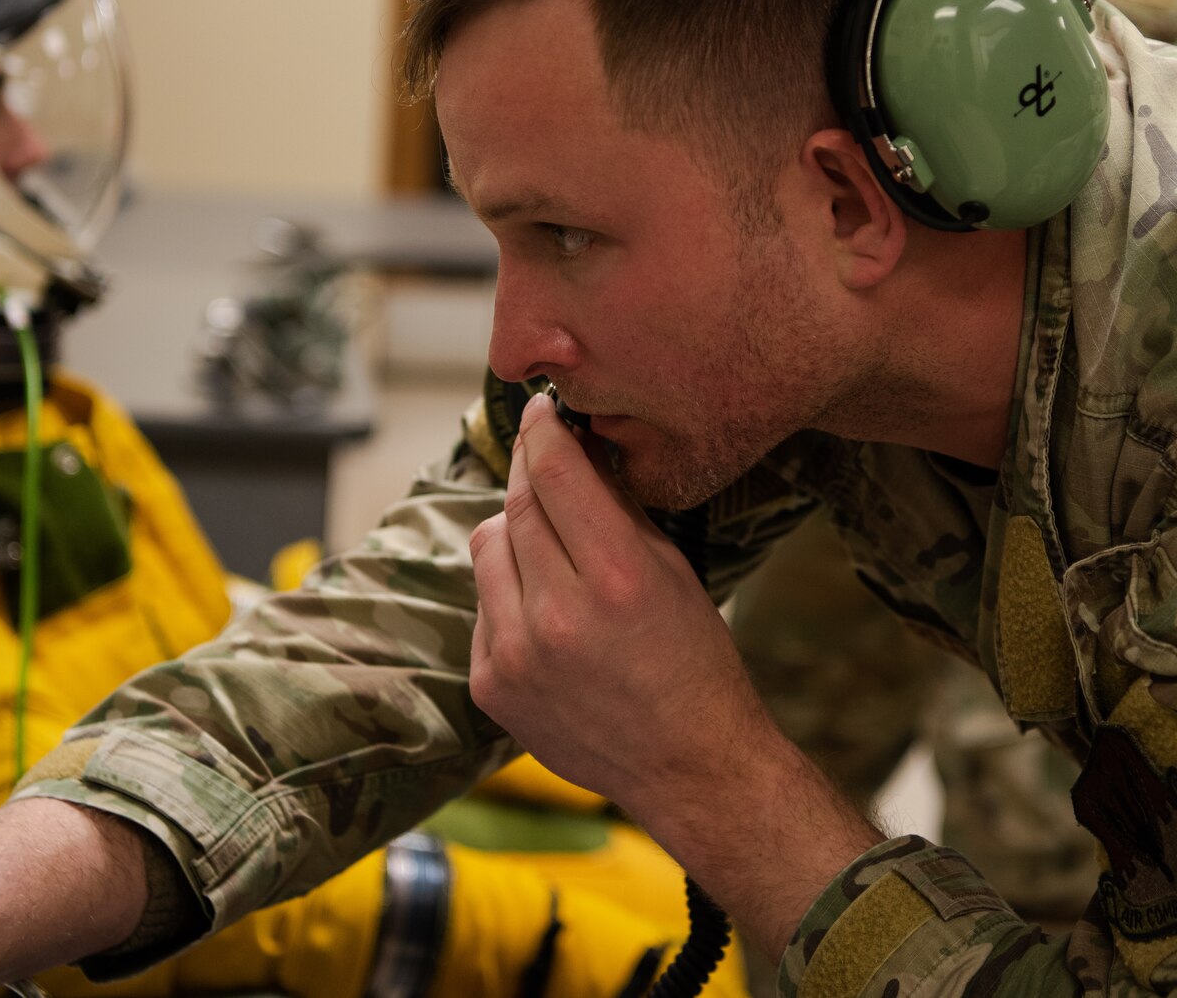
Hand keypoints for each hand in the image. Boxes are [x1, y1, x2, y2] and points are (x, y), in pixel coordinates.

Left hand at [466, 391, 767, 821]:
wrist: (687, 765)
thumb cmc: (693, 662)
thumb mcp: (672, 570)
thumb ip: (617, 509)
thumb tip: (576, 448)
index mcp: (617, 579)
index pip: (556, 473)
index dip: (543, 431)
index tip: (540, 411)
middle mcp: (558, 615)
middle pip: (516, 506)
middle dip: (528, 473)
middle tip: (543, 460)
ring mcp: (514, 653)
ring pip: (486, 547)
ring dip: (513, 532)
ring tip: (552, 548)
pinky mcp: (489, 684)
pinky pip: (482, 605)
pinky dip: (507, 593)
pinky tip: (547, 612)